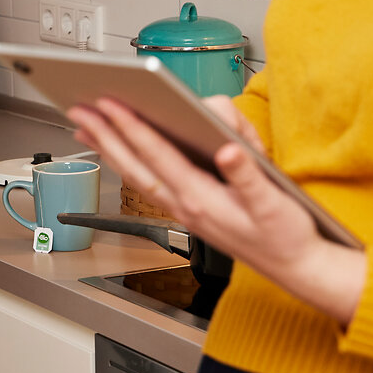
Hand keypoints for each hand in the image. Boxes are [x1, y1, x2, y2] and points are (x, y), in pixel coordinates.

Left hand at [65, 96, 365, 324]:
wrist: (295, 268)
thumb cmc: (286, 236)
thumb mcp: (274, 203)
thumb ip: (249, 176)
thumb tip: (229, 149)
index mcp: (201, 199)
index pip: (157, 155)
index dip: (132, 128)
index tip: (110, 105)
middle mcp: (185, 205)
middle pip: (134, 164)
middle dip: (105, 135)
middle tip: (78, 110)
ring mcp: (184, 209)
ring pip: (136, 173)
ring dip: (109, 149)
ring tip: (85, 127)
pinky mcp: (190, 210)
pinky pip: (148, 181)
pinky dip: (129, 162)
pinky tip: (120, 151)